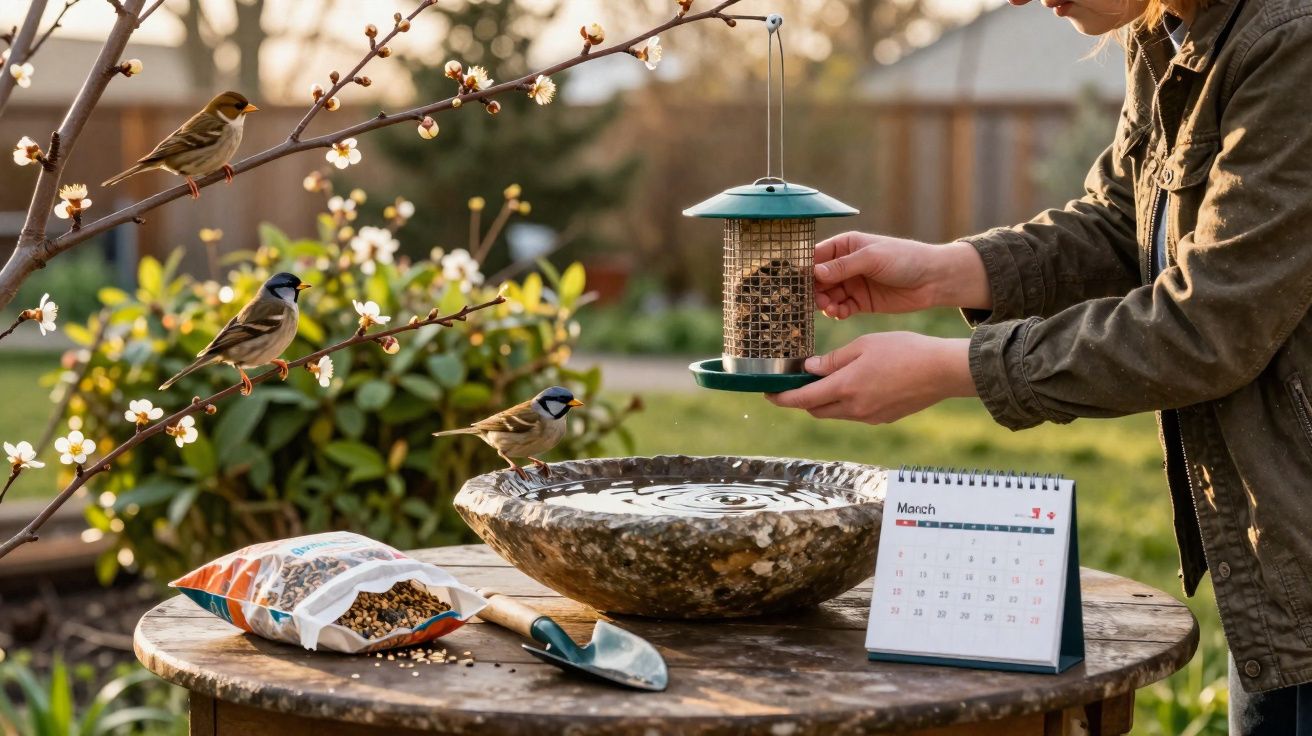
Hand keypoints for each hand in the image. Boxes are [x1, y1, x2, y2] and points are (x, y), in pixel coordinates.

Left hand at [766, 333, 975, 423]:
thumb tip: (810, 368)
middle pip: (815, 409)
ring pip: (835, 412)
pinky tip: (855, 384)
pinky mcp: (883, 418)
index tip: (767, 394)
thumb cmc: (905, 350)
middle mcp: (854, 408)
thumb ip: (834, 359)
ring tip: (826, 380)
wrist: (943, 371)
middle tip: (796, 382)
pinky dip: (846, 402)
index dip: (781, 398)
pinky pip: (855, 413)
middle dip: (801, 398)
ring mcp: (869, 417)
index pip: (801, 399)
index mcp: (845, 388)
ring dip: (824, 400)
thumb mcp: (864, 345)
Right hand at [813, 232, 990, 318]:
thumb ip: (843, 266)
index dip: (804, 269)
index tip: (794, 283)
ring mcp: (852, 284)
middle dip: (813, 290)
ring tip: (831, 308)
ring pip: (827, 296)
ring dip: (825, 303)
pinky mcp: (861, 302)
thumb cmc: (905, 258)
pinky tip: (841, 313)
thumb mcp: (872, 258)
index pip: (816, 256)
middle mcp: (845, 264)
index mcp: (845, 246)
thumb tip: (814, 273)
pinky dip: (837, 312)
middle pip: (818, 279)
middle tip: (816, 300)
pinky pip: (841, 308)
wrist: (933, 279)